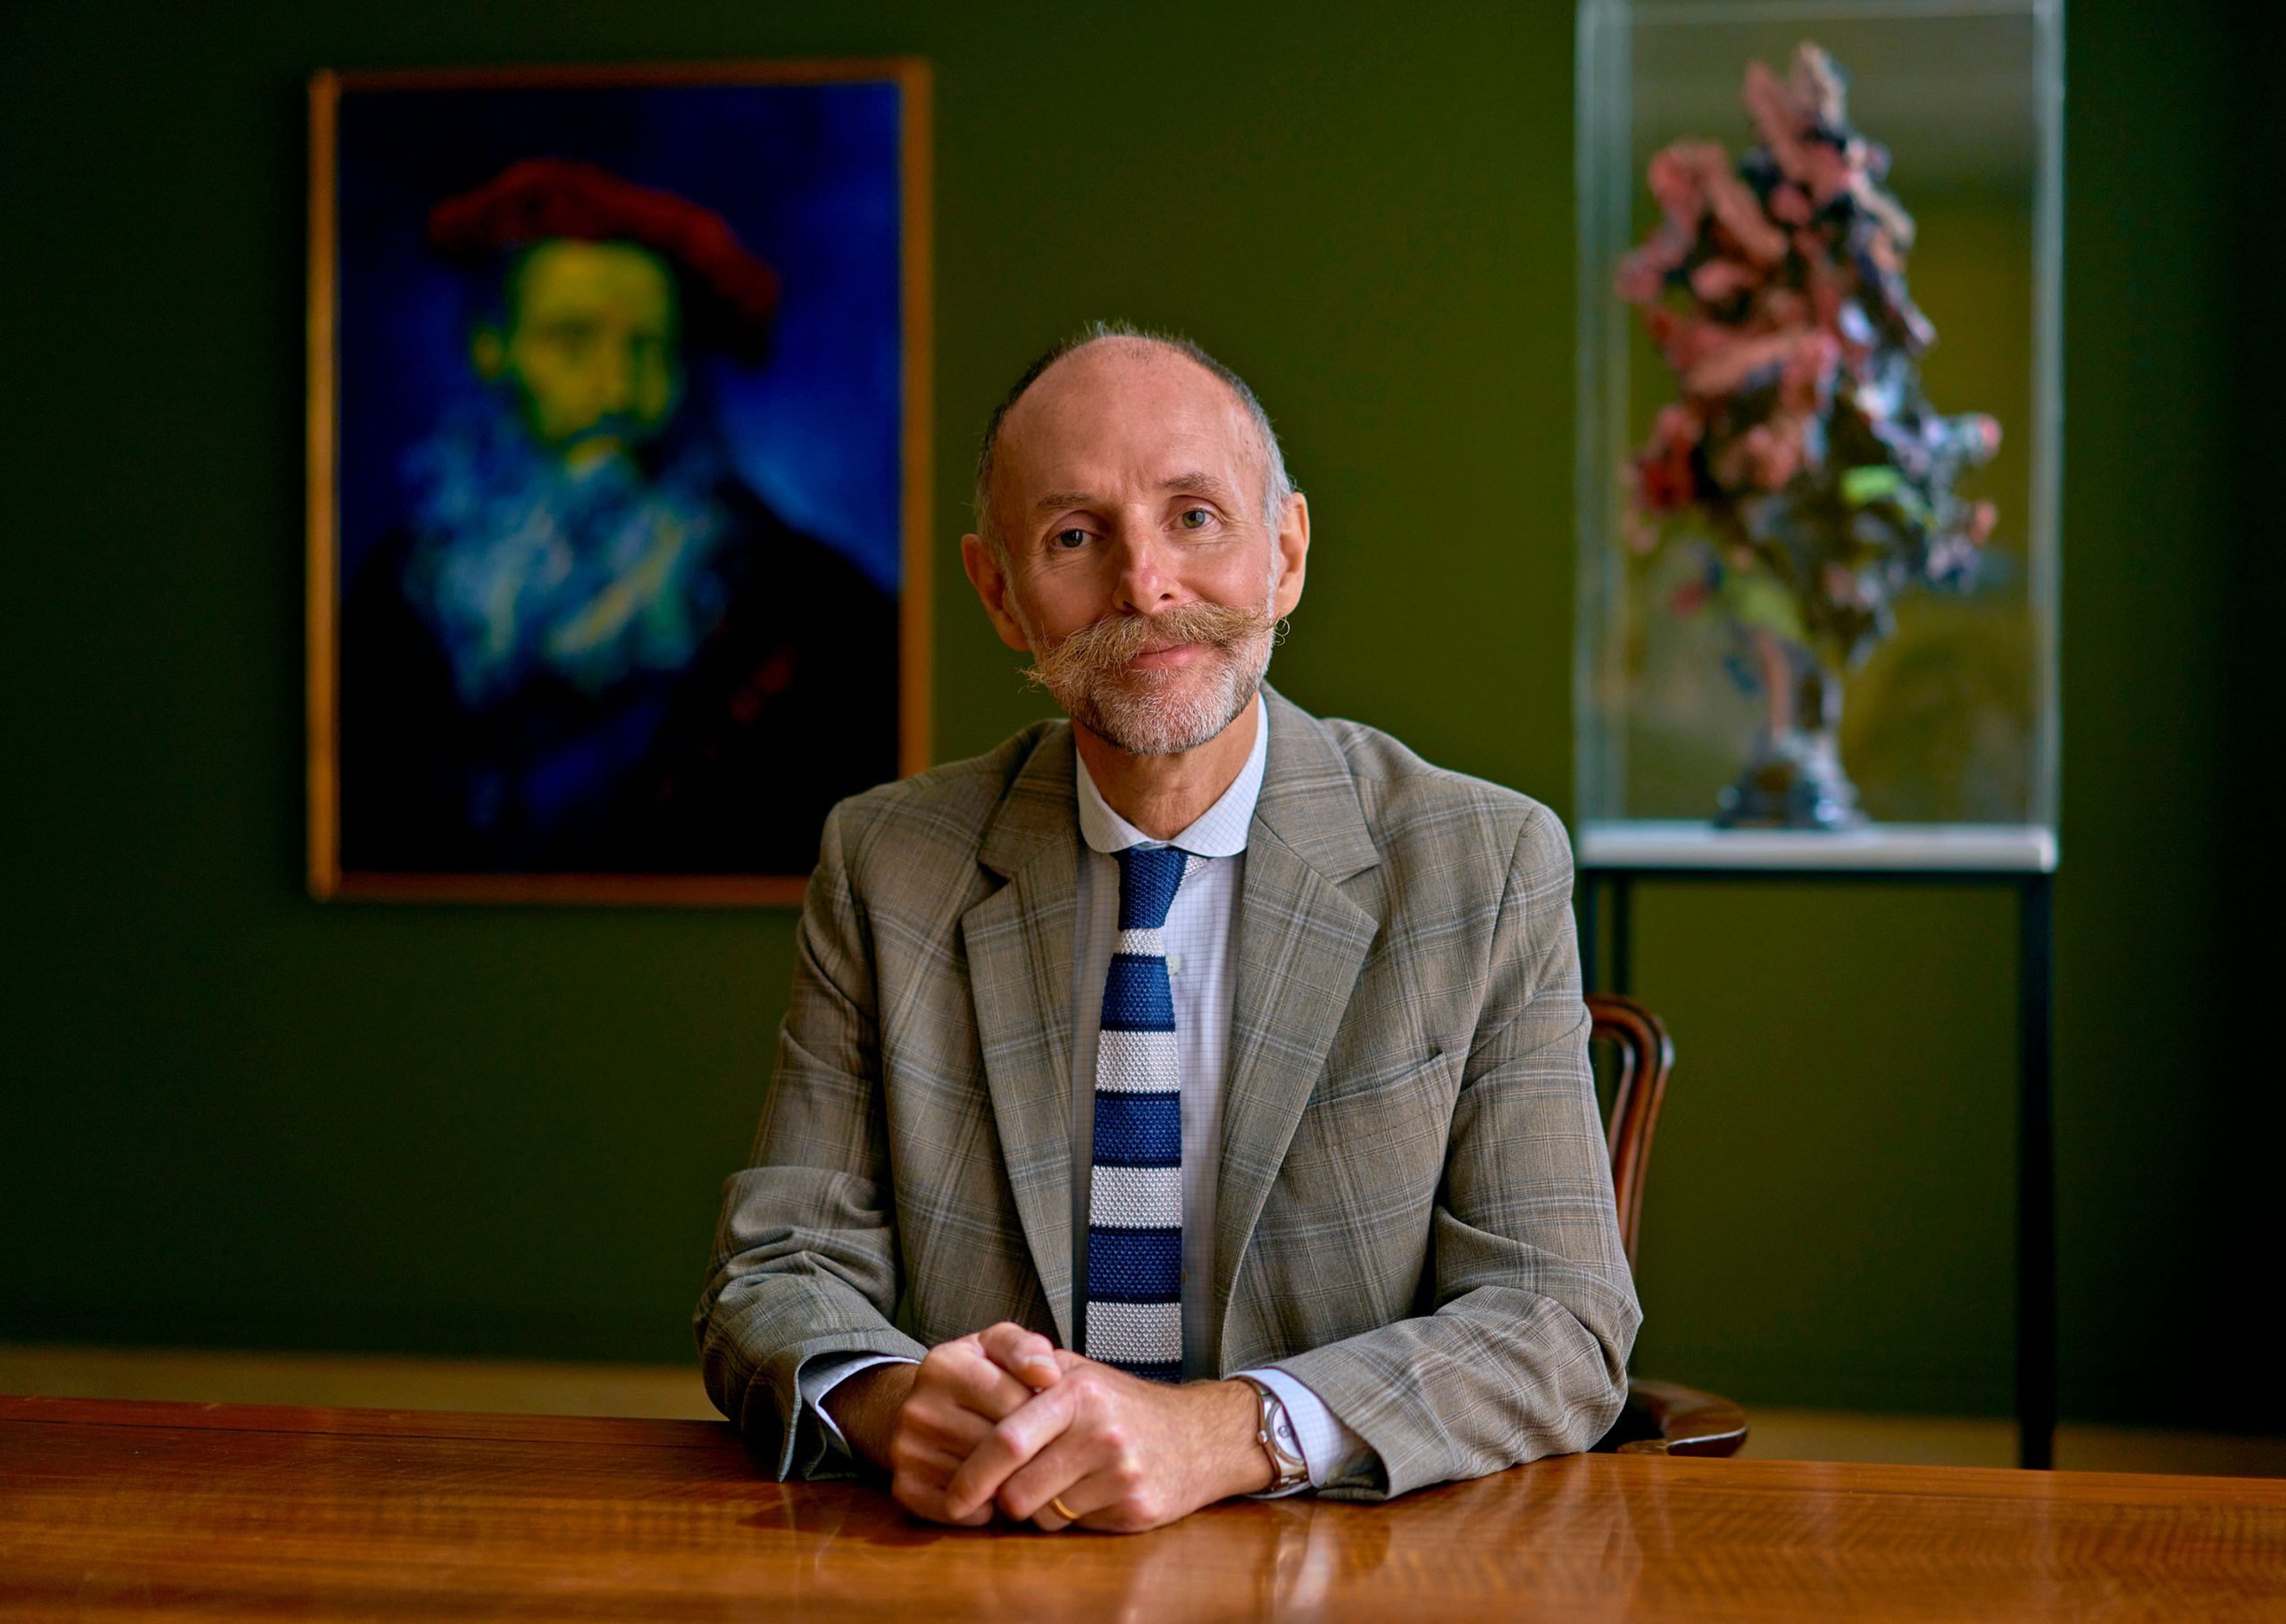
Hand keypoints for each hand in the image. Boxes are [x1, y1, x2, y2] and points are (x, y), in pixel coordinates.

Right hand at [824, 1324, 1061, 1525]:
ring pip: (982, 1481)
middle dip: (1030, 1451)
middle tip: (1043, 1447)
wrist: (923, 1406)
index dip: (1042, 1414)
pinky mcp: (905, 1487)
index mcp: (943, 1365)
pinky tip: (993, 1488)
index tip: (1049, 1415)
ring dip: (1010, 1481)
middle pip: (998, 1446)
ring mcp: (906, 1451)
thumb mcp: (998, 1345)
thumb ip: (1028, 1349)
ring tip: (1019, 1465)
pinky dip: (984, 1508)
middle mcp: (918, 1408)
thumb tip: (1049, 1376)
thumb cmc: (975, 1373)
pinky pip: (960, 1511)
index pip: (1013, 1402)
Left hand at [943, 1354, 1273, 1532]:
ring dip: (1035, 1508)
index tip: (953, 1495)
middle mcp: (1100, 1430)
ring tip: (1054, 1483)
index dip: (973, 1473)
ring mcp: (1121, 1471)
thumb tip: (969, 1370)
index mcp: (1077, 1392)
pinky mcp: (1135, 1505)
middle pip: (1018, 1489)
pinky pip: (1073, 1526)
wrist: (1198, 1435)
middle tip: (1001, 1493)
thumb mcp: (1078, 1371)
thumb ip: (1026, 1368)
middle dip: (1001, 1499)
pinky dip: (1067, 1517)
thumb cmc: (1122, 1404)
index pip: (1008, 1439)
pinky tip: (1086, 1493)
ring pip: (1042, 1514)